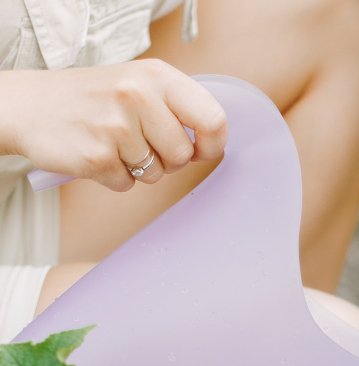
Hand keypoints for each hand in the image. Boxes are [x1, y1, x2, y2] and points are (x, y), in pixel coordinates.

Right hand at [0, 60, 226, 191]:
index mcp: (157, 76)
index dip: (212, 145)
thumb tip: (214, 143)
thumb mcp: (140, 85)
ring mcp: (116, 126)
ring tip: (113, 142)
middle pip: (184, 155)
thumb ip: (179, 108)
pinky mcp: (97, 156)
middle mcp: (137, 95)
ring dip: (138, 168)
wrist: (32, 105)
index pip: (213, 119)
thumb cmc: (96, 100)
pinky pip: (127, 185)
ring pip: (157, 174)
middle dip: (167, 159)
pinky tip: (96, 152)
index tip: (201, 150)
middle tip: (138, 140)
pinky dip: (114, 177)